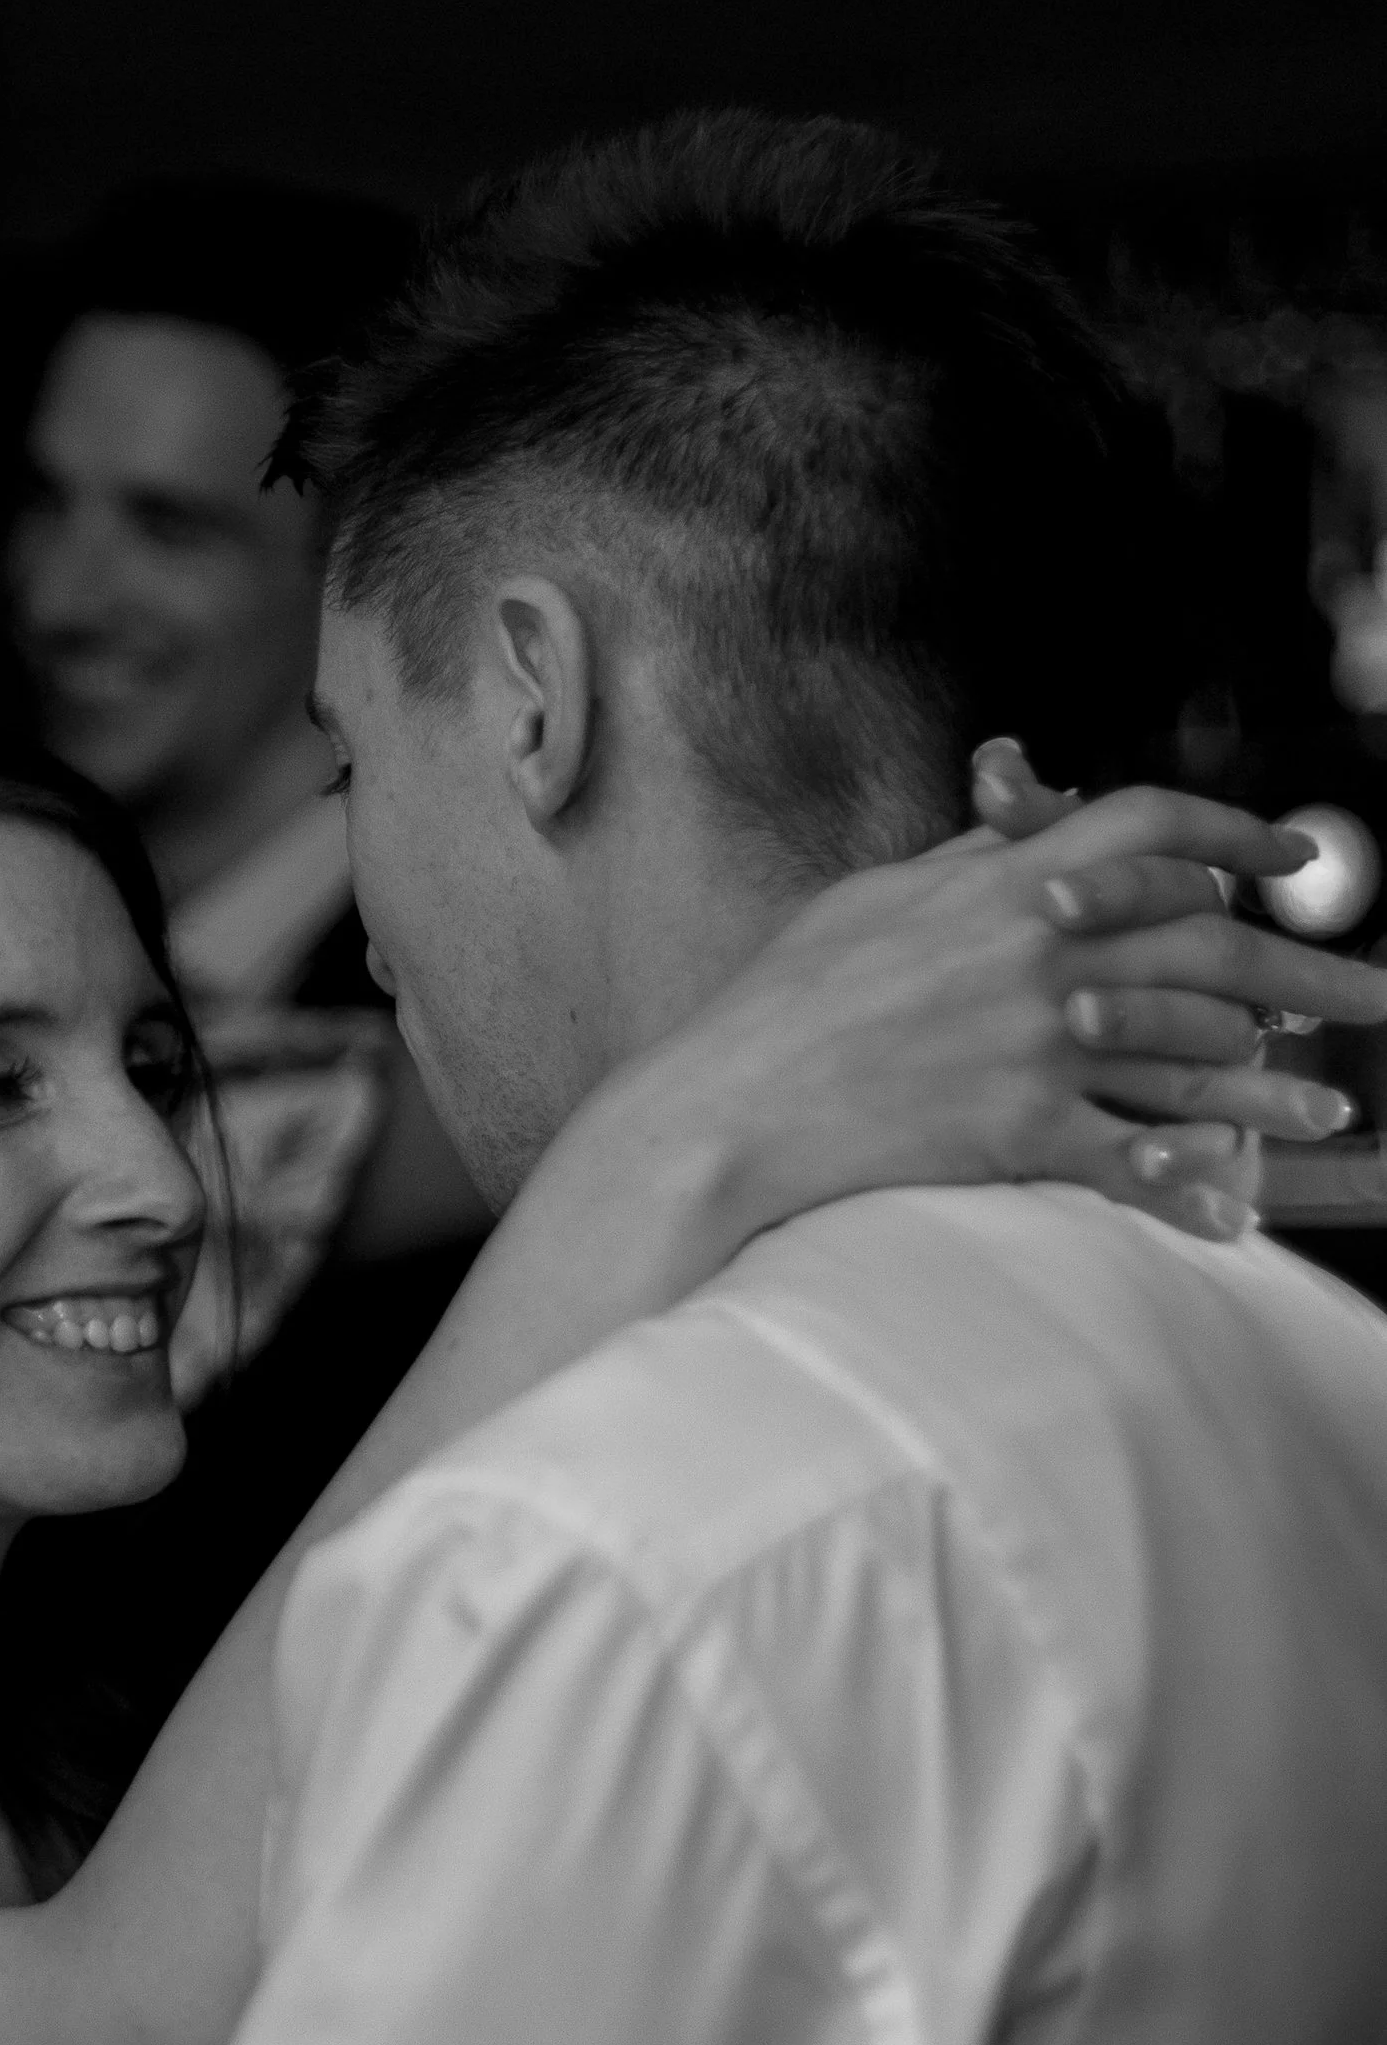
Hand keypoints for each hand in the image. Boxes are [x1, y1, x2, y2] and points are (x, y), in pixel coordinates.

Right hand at [607, 749, 1386, 1255]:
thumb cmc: (774, 1010)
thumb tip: (1007, 828)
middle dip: (1304, 975)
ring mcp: (1035, 1045)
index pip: (1148, 827)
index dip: (1233, 837)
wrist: (722, 1113)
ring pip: (1191, 1056)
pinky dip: (1184, 1193)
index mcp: (1003, 885)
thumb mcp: (863, 907)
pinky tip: (1232, 1217)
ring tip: (1327, 1113)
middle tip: (1368, 997)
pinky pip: (1128, 1162)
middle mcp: (1039, 954)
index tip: (1291, 861)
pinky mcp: (1017, 1132)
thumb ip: (955, 869)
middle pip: (1211, 948)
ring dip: (1270, 1088)